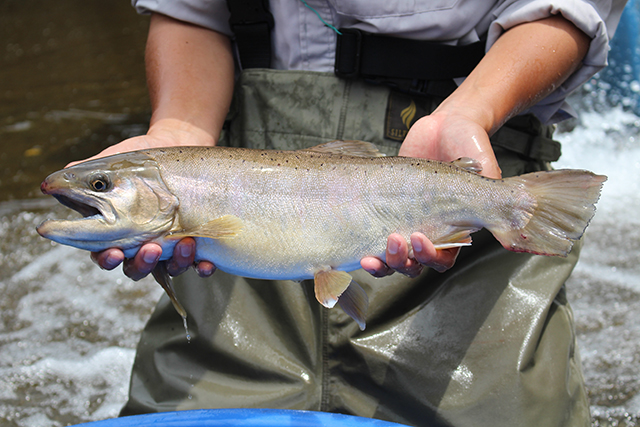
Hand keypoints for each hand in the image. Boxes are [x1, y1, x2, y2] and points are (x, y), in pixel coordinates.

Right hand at [76, 119, 217, 280]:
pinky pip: (199, 264)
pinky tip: (205, 262)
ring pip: (170, 268)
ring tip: (184, 243)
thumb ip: (84, 176)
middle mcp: (142, 244)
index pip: (105, 254)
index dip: (106, 258)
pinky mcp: (196, 242)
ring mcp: (170, 246)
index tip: (111, 253)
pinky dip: (202, 267)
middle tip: (149, 248)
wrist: (177, 144)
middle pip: (137, 268)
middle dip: (142, 263)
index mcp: (117, 232)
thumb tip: (50, 184)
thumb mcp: (111, 165)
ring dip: (176, 262)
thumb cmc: (139, 159)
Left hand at [360, 107, 500, 277]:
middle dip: (402, 262)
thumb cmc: (469, 143)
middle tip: (394, 242)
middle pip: (414, 264)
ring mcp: (404, 221)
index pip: (442, 259)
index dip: (430, 257)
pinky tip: (359, 244)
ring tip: (373, 252)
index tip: (420, 238)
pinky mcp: (384, 210)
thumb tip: (513, 219)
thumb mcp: (486, 168)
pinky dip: (365, 245)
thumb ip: (493, 193)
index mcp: (454, 229)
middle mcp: (429, 229)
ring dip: (383, 262)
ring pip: (392, 258)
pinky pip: (372, 236)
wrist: (445, 124)